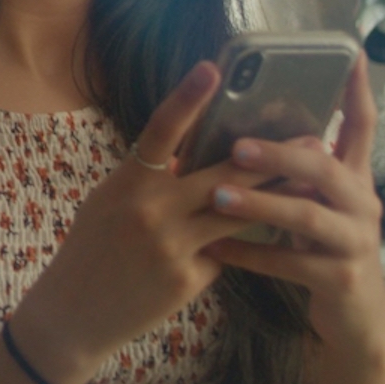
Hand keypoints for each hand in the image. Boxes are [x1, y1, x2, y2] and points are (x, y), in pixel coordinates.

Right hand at [8, 61, 281, 383]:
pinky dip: (232, 244)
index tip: (212, 69)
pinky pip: (222, 253)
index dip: (186, 98)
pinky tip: (253, 243)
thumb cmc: (91, 247)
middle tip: (311, 139)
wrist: (73, 314)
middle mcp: (151, 210)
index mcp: (128, 182)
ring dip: (274, 197)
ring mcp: (171, 247)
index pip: (160, 130)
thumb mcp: (110, 200)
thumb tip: (187, 155)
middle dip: (268, 158)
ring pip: (236, 214)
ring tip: (309, 182)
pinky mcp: (186, 280)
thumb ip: (147, 177)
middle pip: (221, 176)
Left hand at [203, 53, 384, 356]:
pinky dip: (249, 254)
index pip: (363, 125)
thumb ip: (297, 169)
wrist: (356, 317)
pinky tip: (215, 247)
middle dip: (279, 155)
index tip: (355, 54)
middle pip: (323, 167)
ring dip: (258, 203)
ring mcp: (355, 242)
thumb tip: (246, 129)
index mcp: (353, 177)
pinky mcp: (340, 279)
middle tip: (237, 147)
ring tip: (218, 196)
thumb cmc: (323, 245)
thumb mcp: (318, 200)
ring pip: (306, 215)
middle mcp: (361, 203)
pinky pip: (288, 263)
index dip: (358, 90)